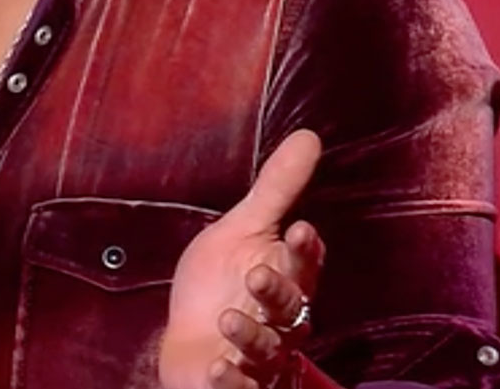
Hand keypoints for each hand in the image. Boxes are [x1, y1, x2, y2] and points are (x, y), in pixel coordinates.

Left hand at [159, 129, 327, 388]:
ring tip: (228, 319)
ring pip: (269, 348)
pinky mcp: (240, 384)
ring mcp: (263, 357)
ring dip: (252, 336)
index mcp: (285, 278)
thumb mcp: (242, 230)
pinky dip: (231, 379)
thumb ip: (277, 189)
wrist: (189, 343)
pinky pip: (242, 385)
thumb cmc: (219, 283)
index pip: (304, 264)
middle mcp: (281, 320)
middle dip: (278, 291)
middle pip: (291, 307)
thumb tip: (309, 136)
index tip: (298, 229)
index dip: (303, 250)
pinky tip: (216, 365)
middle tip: (257, 275)